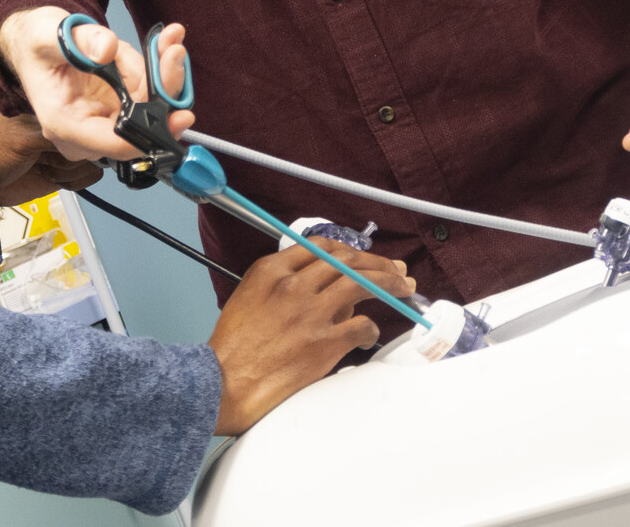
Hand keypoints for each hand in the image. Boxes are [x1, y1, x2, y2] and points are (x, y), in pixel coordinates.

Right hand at [0, 6, 193, 160]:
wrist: (36, 44)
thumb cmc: (37, 45)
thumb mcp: (48, 34)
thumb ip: (78, 41)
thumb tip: (107, 50)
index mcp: (64, 124)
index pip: (115, 142)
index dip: (151, 132)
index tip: (179, 114)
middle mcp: (88, 132)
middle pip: (142, 126)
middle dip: (164, 88)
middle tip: (174, 52)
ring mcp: (107, 121)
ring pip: (152, 109)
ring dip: (165, 74)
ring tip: (169, 40)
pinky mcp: (121, 108)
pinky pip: (151, 95)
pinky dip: (160, 71)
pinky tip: (165, 45)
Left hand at [0, 112, 103, 209]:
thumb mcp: (22, 137)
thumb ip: (54, 135)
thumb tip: (85, 139)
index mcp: (54, 106)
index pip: (88, 112)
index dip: (84, 128)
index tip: (68, 141)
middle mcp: (65, 126)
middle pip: (96, 140)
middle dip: (72, 154)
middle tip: (44, 155)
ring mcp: (69, 149)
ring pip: (94, 162)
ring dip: (67, 171)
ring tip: (43, 165)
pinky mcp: (69, 170)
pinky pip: (89, 178)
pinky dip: (72, 182)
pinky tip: (50, 176)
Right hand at [207, 241, 416, 435]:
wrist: (225, 383)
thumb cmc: (234, 346)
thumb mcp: (249, 297)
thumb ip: (283, 284)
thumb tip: (324, 288)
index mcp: (272, 271)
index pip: (322, 247)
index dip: (351, 251)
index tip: (365, 258)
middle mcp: (294, 285)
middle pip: (349, 261)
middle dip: (379, 263)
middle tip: (398, 270)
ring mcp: (311, 313)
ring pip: (363, 284)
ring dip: (390, 284)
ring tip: (404, 289)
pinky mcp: (325, 342)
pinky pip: (362, 326)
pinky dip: (372, 329)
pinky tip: (370, 335)